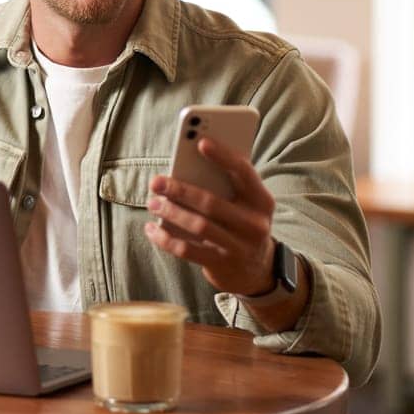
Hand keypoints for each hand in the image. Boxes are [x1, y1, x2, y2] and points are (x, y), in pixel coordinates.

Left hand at [143, 137, 276, 296]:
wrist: (258, 270)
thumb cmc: (242, 224)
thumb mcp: (246, 205)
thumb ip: (226, 186)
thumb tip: (185, 169)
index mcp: (262, 201)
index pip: (243, 173)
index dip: (223, 156)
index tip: (200, 142)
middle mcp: (254, 224)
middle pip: (211, 202)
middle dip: (179, 190)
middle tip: (156, 181)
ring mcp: (238, 247)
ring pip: (198, 226)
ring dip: (170, 212)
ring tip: (152, 203)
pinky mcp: (221, 265)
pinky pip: (187, 251)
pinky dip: (166, 239)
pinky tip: (152, 229)